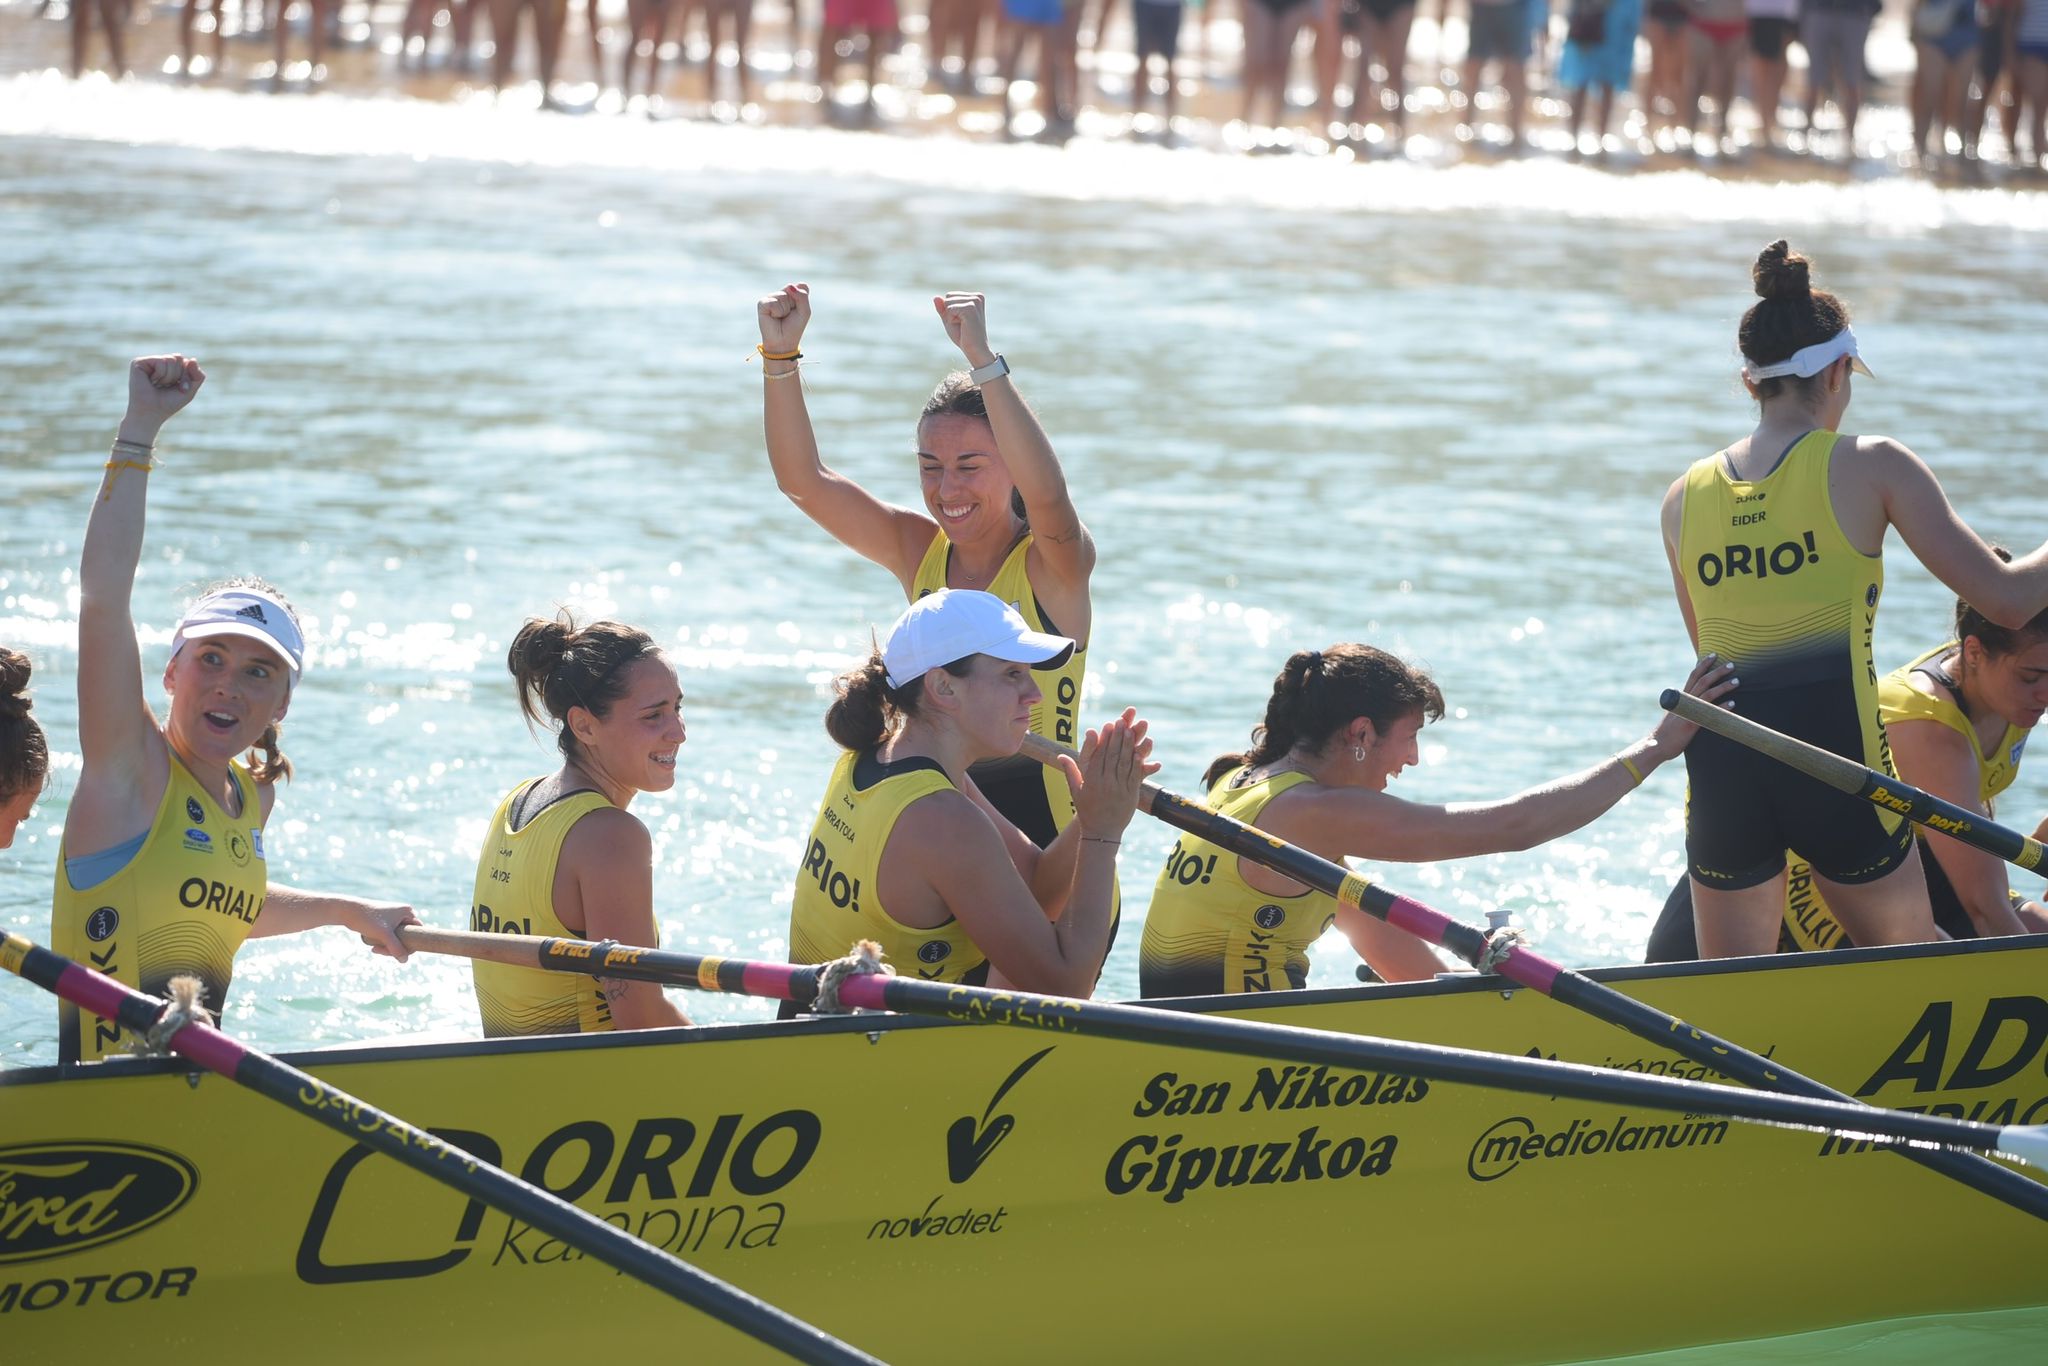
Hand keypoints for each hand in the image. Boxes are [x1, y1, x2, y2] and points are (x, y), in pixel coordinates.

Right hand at [119, 355, 204, 445]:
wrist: (150, 413)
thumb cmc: (168, 404)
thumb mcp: (189, 390)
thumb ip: (197, 376)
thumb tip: (193, 359)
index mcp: (170, 368)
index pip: (187, 362)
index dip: (187, 376)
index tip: (181, 389)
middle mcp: (158, 362)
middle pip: (179, 357)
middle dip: (179, 375)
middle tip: (168, 387)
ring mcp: (148, 361)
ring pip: (171, 359)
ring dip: (169, 376)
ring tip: (158, 385)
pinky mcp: (138, 362)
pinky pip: (160, 361)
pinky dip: (160, 374)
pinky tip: (151, 381)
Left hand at [351, 899, 418, 961]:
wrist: (347, 911)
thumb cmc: (367, 919)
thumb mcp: (384, 935)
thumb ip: (395, 948)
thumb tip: (405, 960)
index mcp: (407, 911)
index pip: (418, 931)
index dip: (412, 944)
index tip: (400, 953)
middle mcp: (402, 912)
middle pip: (407, 936)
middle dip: (395, 947)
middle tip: (383, 952)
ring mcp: (393, 917)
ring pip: (397, 937)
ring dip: (388, 946)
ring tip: (375, 949)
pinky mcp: (384, 921)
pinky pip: (389, 936)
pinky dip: (383, 942)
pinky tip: (374, 947)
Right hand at [758, 283, 810, 353]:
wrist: (783, 342)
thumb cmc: (794, 327)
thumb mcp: (805, 311)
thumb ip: (802, 296)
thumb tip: (790, 286)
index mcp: (792, 294)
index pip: (802, 286)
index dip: (803, 299)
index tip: (799, 310)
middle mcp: (782, 293)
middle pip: (792, 289)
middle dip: (794, 304)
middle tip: (789, 315)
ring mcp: (771, 297)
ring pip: (782, 296)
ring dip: (785, 309)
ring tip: (781, 317)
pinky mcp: (762, 303)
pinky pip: (773, 302)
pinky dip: (776, 312)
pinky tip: (773, 317)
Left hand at [933, 292, 995, 367]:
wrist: (976, 350)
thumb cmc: (964, 336)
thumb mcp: (950, 320)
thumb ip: (942, 308)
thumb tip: (935, 297)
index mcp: (975, 297)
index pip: (950, 295)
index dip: (950, 310)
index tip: (962, 321)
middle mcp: (977, 296)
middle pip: (948, 296)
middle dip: (949, 312)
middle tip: (962, 324)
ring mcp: (975, 301)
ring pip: (948, 302)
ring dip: (951, 316)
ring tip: (964, 325)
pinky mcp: (970, 308)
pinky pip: (949, 309)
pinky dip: (951, 320)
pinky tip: (963, 327)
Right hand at [1060, 708, 1159, 839]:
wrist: (1102, 832)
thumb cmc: (1087, 810)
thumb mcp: (1075, 791)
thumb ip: (1070, 771)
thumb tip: (1060, 755)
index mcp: (1091, 781)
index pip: (1099, 755)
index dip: (1104, 739)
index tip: (1108, 725)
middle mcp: (1105, 783)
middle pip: (1112, 756)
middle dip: (1117, 737)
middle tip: (1121, 722)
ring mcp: (1119, 789)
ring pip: (1124, 763)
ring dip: (1128, 745)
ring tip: (1131, 730)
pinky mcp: (1131, 794)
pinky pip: (1134, 775)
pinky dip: (1137, 762)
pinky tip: (1139, 751)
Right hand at [1647, 654, 1739, 759]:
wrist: (1656, 746)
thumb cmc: (1667, 733)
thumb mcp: (1675, 715)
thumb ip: (1685, 707)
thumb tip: (1695, 704)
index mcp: (1680, 698)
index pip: (1692, 676)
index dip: (1703, 665)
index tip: (1713, 655)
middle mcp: (1684, 702)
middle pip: (1702, 681)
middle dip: (1716, 671)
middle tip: (1731, 664)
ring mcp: (1687, 712)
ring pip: (1707, 694)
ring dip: (1722, 686)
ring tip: (1737, 681)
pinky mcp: (1691, 725)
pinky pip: (1708, 713)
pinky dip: (1721, 707)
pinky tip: (1733, 704)